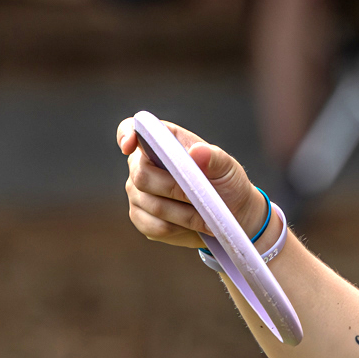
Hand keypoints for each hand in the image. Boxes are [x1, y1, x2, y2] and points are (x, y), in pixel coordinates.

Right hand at [117, 116, 265, 248]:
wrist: (232, 216)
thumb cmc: (227, 184)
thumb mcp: (228, 168)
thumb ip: (214, 158)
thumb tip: (196, 151)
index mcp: (162, 141)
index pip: (132, 129)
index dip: (126, 134)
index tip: (129, 145)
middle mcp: (142, 164)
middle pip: (141, 175)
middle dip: (175, 189)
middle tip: (202, 197)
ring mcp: (138, 192)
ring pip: (151, 204)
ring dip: (183, 214)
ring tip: (206, 215)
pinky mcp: (141, 217)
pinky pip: (153, 225)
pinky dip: (178, 228)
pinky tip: (194, 226)